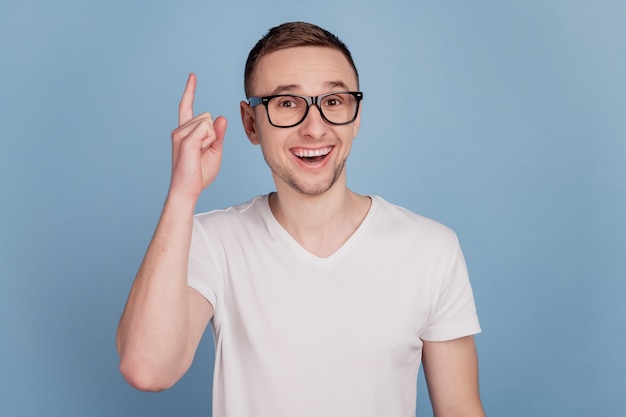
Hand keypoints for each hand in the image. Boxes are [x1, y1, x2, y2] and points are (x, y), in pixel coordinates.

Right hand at [169, 73, 227, 199]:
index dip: (190, 91)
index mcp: (185, 131)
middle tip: (203, 152)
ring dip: (210, 139)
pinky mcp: (184, 140)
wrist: (188, 188)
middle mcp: (180, 130)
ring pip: (207, 122)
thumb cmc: (200, 172)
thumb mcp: (215, 150)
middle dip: (212, 134)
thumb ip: (218, 134)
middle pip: (207, 116)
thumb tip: (221, 117)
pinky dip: (208, 141)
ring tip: (199, 154)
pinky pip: (205, 129)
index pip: (187, 106)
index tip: (192, 76)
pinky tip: (198, 152)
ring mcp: (180, 134)